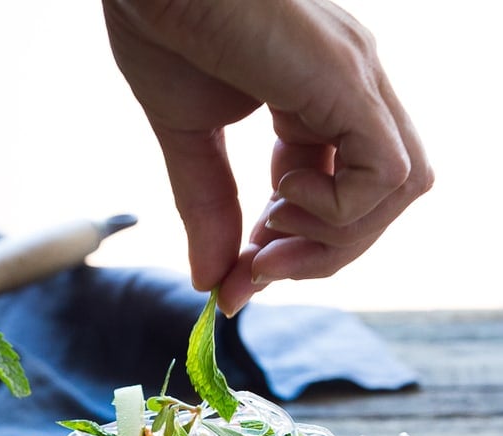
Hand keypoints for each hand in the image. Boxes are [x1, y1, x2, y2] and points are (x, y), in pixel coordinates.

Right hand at [102, 0, 432, 314]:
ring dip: (335, 239)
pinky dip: (339, 210)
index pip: (338, 191)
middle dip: (321, 254)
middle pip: (380, 199)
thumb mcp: (188, 141)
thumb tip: (209, 282)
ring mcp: (356, 79)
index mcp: (318, 95)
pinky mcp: (347, 80)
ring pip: (400, 190)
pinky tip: (283, 194)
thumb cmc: (162, 27)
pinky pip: (388, 174)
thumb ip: (208, 209)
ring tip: (270, 230)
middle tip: (257, 272)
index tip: (239, 279)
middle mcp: (351, 86)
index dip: (295, 246)